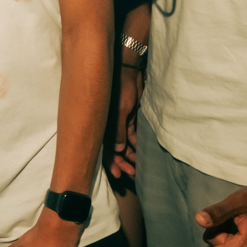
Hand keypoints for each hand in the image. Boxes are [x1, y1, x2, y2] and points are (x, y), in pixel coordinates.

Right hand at [108, 63, 141, 179]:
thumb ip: (118, 130)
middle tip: (132, 174)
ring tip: (138, 167)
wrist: (129, 71)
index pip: (105, 149)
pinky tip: (142, 154)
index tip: (118, 175)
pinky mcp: (129, 120)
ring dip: (130, 156)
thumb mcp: (121, 110)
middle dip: (122, 163)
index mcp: (104, 126)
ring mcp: (120, 124)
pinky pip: (132, 137)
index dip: (111, 163)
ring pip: (124, 146)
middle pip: (114, 151)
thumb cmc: (122, 87)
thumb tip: (117, 150)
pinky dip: (136, 146)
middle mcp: (109, 127)